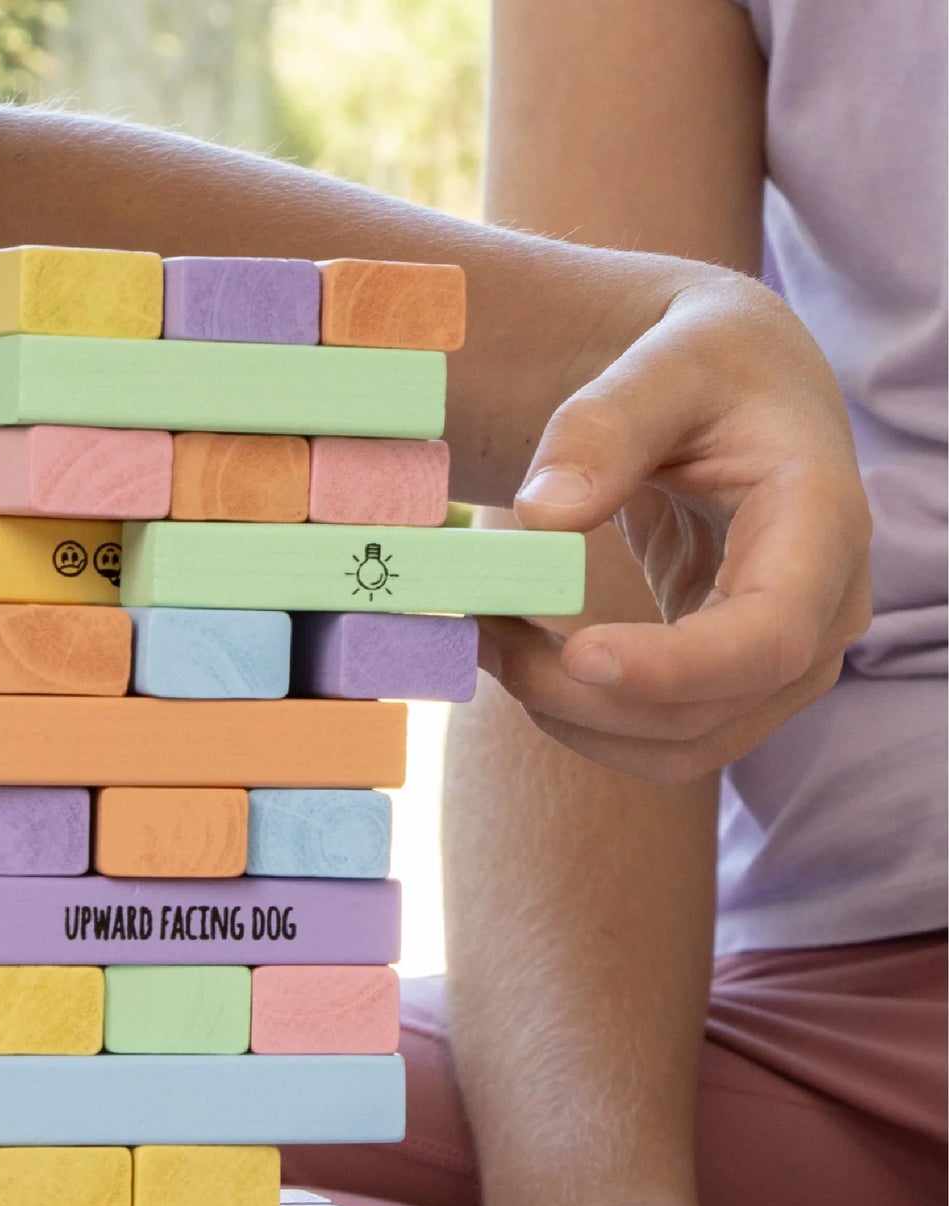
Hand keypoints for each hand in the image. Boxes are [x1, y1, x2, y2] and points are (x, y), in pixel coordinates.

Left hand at [482, 272, 872, 782]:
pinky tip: (524, 658)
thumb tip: (543, 513)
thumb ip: (606, 425)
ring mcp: (782, 663)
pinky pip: (658, 739)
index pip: (768, 636)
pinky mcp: (732, 683)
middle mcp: (821, 613)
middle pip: (708, 711)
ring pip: (678, 746)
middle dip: (582, 695)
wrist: (744, 393)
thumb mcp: (667, 362)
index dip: (673, 668)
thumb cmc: (713, 368)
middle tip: (482, 631)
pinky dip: (580, 716)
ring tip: (491, 640)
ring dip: (570, 715)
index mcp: (821, 527)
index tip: (577, 656)